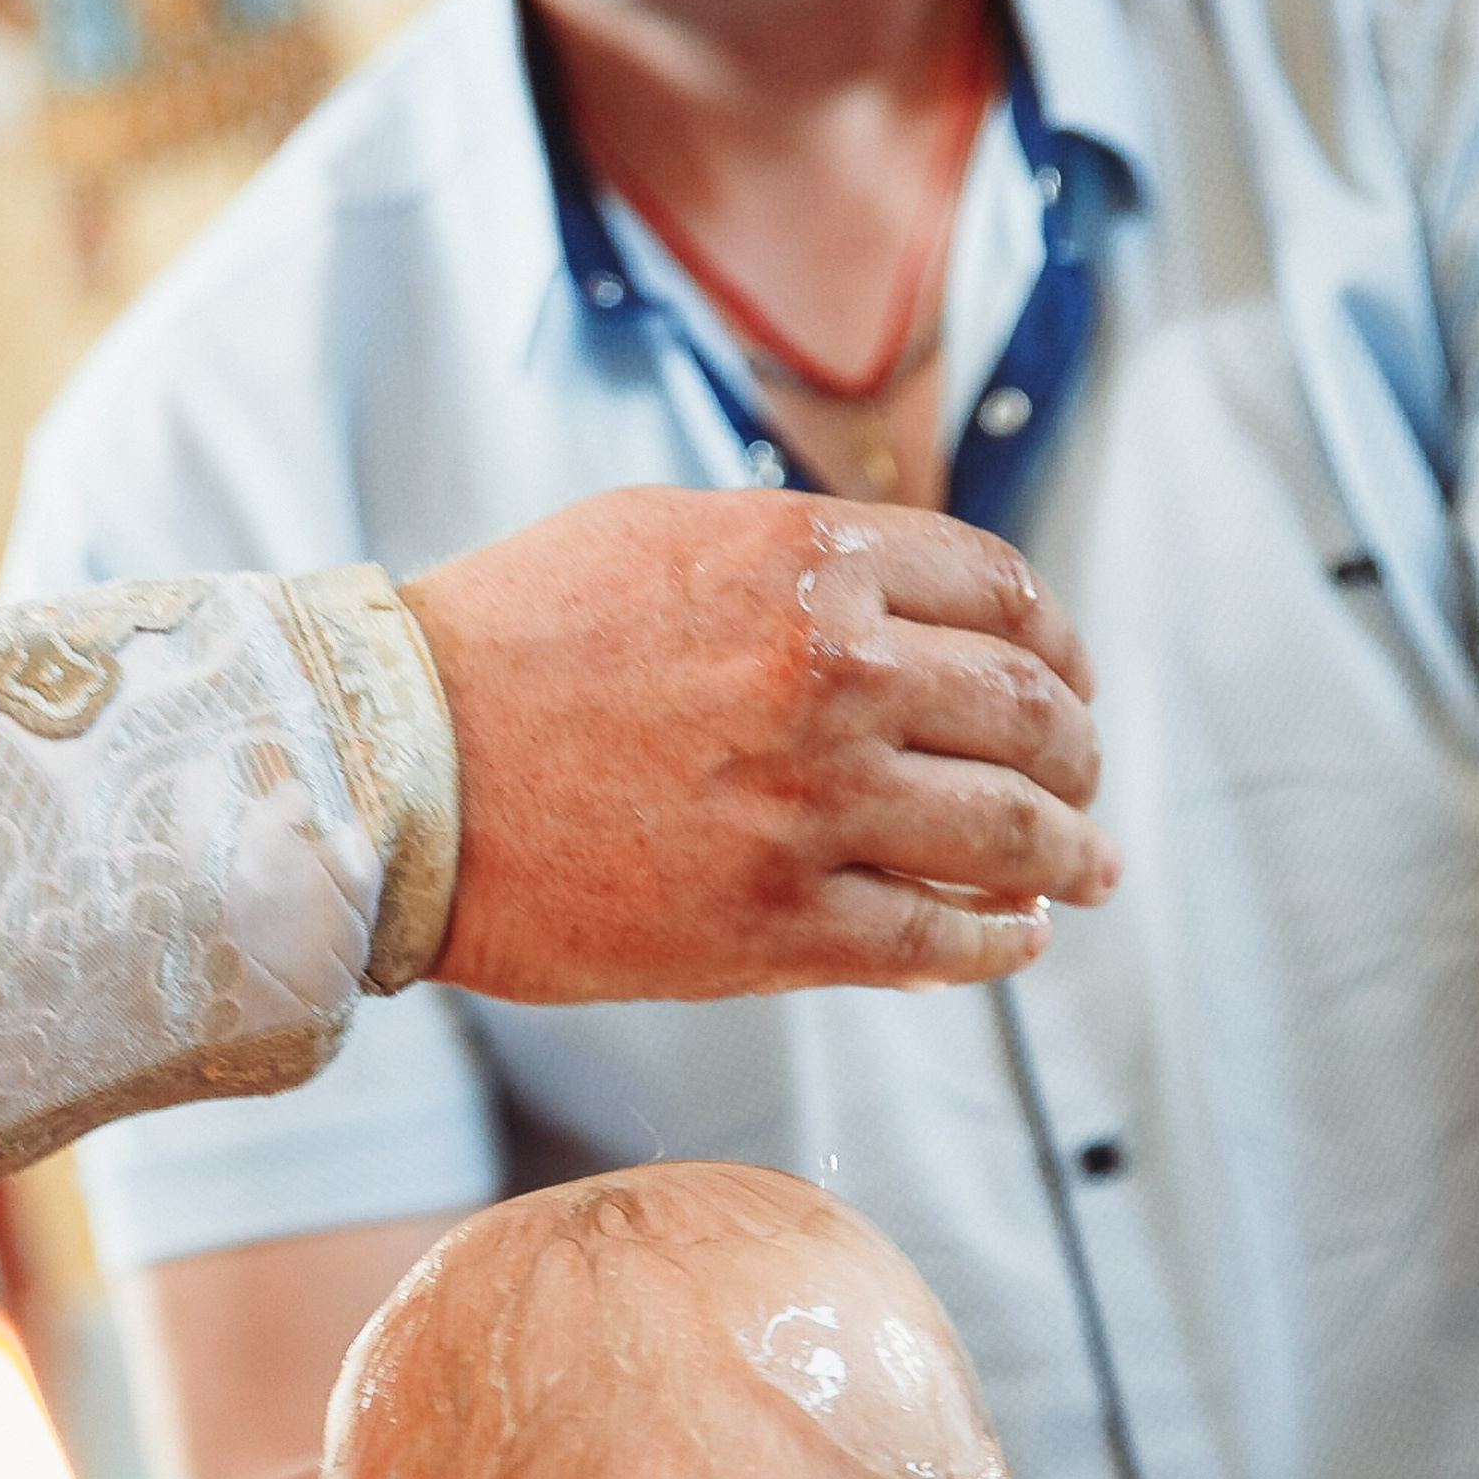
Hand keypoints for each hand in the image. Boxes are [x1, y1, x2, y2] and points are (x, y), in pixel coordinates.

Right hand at [403, 487, 1110, 1001]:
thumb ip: (794, 557)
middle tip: (1085, 784)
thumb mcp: (661, 535)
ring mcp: (813, 806)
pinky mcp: (776, 925)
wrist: (392, 774)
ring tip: (1083, 871)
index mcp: (808, 562)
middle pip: (1030, 713)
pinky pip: (936, 940)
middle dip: (1078, 753)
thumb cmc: (505, 644)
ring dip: (1068, 855)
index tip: (1067, 680)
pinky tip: (1013, 939)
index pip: (1002, 592)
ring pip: (1010, 833)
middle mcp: (832, 674)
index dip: (1057, 642)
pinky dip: (995, 943)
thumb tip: (907, 602)